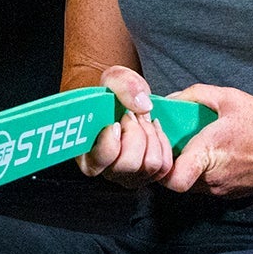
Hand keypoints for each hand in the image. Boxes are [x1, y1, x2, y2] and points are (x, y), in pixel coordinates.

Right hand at [76, 65, 174, 188]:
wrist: (118, 100)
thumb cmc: (109, 94)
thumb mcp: (112, 79)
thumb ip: (123, 85)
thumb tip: (143, 105)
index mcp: (86, 154)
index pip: (100, 161)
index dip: (111, 141)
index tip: (115, 122)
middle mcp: (107, 170)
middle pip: (129, 164)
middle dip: (136, 133)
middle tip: (130, 116)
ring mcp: (129, 175)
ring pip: (151, 165)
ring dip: (151, 136)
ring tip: (141, 121)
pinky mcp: (148, 174)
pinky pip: (165, 165)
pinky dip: (163, 143)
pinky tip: (152, 129)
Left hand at [160, 84, 252, 197]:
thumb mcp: (229, 98)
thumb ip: (195, 94)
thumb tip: (169, 99)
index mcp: (210, 153)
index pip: (172, 178)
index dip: (159, 165)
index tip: (163, 145)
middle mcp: (213, 178)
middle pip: (174, 180)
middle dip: (169, 162)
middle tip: (172, 143)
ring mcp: (221, 190)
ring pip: (189, 184)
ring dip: (185, 168)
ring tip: (192, 147)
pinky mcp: (229, 195)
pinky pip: (204, 187)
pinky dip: (201, 174)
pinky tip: (210, 156)